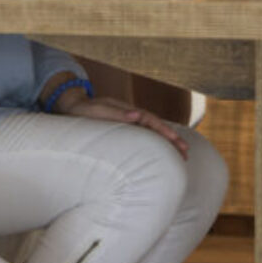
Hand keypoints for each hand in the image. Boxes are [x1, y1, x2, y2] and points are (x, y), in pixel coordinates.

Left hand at [63, 94, 189, 156]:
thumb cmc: (86, 111)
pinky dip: (157, 143)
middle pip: (157, 127)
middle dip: (173, 139)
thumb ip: (117, 113)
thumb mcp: (99, 111)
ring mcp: (131, 122)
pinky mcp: (127, 129)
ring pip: (154, 133)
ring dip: (168, 142)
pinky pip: (146, 136)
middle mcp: (133, 116)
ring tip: (182, 155)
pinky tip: (164, 152)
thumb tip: (137, 115)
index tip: (175, 140)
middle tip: (186, 152)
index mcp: (129, 111)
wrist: (75, 107)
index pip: (151, 120)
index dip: (164, 130)